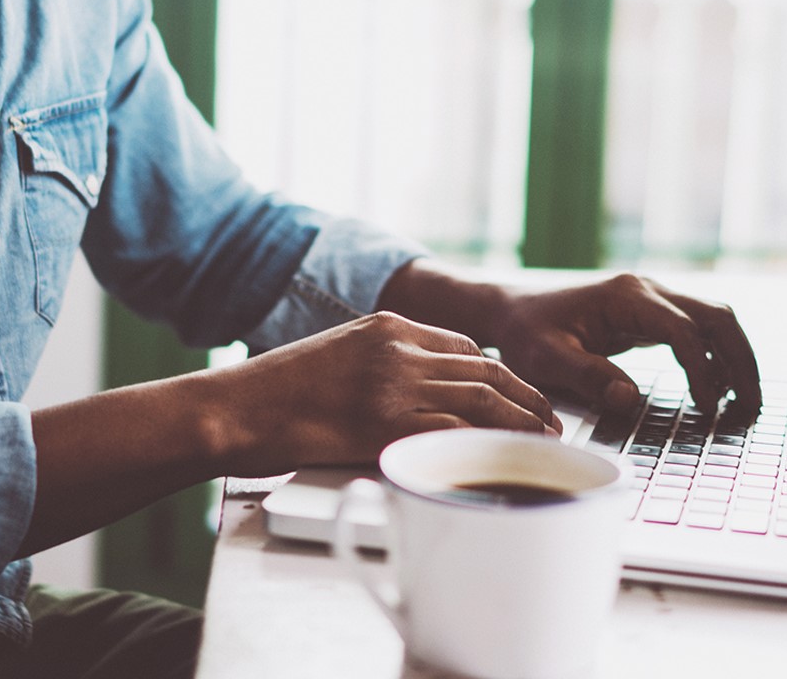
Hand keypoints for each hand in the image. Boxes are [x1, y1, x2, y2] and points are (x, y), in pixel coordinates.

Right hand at [213, 311, 559, 476]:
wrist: (235, 408)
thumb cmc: (277, 392)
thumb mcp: (336, 357)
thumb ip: (381, 366)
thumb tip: (419, 396)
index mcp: (386, 325)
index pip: (464, 347)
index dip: (502, 375)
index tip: (519, 395)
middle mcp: (398, 348)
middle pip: (485, 370)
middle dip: (527, 397)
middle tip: (551, 422)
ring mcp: (394, 384)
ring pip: (483, 399)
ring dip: (523, 423)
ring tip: (545, 443)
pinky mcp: (386, 423)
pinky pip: (456, 432)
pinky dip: (491, 446)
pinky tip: (508, 459)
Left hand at [379, 261, 761, 413]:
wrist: (506, 311)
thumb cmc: (523, 332)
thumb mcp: (545, 358)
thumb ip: (587, 376)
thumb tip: (628, 399)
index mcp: (625, 296)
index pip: (683, 331)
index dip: (701, 370)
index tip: (706, 407)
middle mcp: (645, 291)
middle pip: (715, 318)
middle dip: (739, 361)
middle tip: (749, 408)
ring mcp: (649, 300)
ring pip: (712, 321)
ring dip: (733, 358)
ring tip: (742, 404)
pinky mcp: (646, 315)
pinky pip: (694, 331)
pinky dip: (713, 357)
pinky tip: (716, 390)